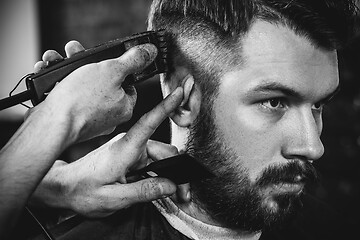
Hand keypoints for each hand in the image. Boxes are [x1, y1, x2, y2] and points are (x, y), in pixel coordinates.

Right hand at [30, 40, 157, 142]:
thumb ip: (132, 60)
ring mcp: (87, 118)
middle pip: (102, 81)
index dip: (117, 67)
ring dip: (67, 68)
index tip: (105, 58)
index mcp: (124, 107)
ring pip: (81, 86)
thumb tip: (150, 52)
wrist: (50, 125)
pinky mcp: (68, 118)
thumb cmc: (82, 100)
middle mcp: (108, 115)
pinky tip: (48, 74)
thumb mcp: (112, 70)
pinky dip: (57, 82)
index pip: (128, 83)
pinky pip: (66, 95)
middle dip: (85, 62)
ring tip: (56, 59)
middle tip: (74, 51)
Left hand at [31, 87, 183, 216]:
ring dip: (167, 175)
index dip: (166, 106)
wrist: (63, 187)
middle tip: (181, 194)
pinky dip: (157, 176)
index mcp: (124, 149)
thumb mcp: (113, 198)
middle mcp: (129, 145)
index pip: (149, 122)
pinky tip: (155, 187)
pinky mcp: (128, 157)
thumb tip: (168, 185)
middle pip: (164, 152)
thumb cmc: (81, 190)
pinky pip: (150, 163)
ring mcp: (129, 150)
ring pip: (159, 159)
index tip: (178, 93)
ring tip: (170, 195)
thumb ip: (143, 191)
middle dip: (176, 171)